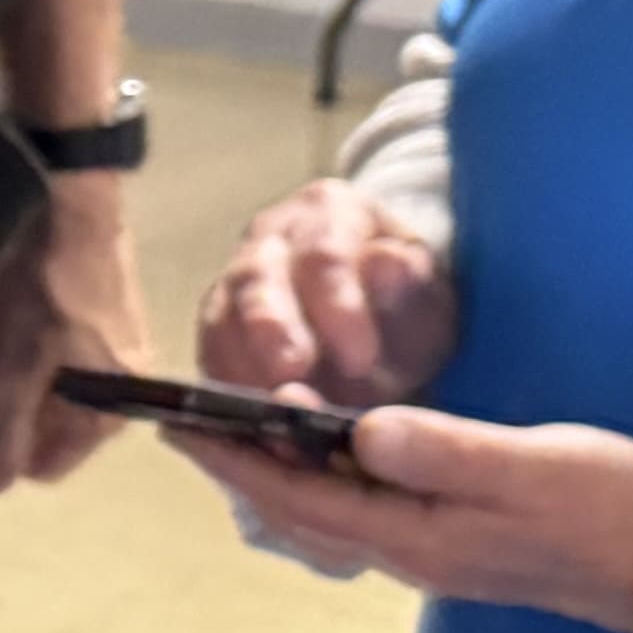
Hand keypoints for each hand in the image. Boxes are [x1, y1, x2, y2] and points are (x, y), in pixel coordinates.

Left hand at [0, 170, 148, 491]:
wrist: (63, 199)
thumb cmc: (41, 285)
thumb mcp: (11, 367)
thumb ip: (3, 433)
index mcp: (109, 408)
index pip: (47, 465)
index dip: (3, 446)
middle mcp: (117, 387)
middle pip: (41, 429)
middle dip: (0, 406)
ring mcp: (105, 352)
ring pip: (36, 391)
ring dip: (2, 374)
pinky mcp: (89, 320)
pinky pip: (42, 357)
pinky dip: (13, 346)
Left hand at [174, 406, 632, 630]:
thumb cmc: (612, 507)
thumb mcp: (526, 466)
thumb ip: (440, 448)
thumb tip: (360, 430)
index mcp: (420, 540)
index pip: (301, 497)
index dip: (236, 459)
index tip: (179, 426)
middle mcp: (418, 553)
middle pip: (306, 508)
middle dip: (244, 466)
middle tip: (187, 422)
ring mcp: (442, 550)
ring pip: (338, 510)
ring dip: (286, 471)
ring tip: (241, 429)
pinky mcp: (466, 538)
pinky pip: (376, 507)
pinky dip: (337, 476)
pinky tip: (334, 450)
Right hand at [198, 179, 455, 408]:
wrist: (381, 325)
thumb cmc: (405, 306)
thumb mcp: (425, 293)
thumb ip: (409, 281)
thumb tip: (388, 263)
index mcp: (328, 212)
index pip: (325, 253)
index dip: (337, 305)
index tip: (362, 358)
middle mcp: (270, 238)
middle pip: (256, 277)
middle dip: (271, 329)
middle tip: (291, 373)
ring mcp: (234, 281)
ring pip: (220, 316)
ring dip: (242, 366)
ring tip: (270, 410)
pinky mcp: (216, 329)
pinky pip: (207, 354)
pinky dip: (225, 387)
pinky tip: (247, 420)